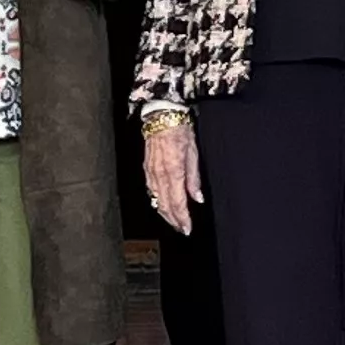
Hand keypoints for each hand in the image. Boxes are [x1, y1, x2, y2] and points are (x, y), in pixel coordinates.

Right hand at [144, 115, 202, 234]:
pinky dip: (157, 201)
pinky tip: (162, 204)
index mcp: (173, 171)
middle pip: (165, 205)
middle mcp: (159, 174)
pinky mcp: (147, 168)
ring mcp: (151, 172)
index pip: (178, 202)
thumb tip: (197, 198)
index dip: (182, 218)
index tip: (187, 228)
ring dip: (165, 213)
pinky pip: (151, 190)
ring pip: (156, 200)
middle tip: (182, 229)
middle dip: (174, 220)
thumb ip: (194, 178)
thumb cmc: (180, 130)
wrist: (162, 115)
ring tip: (174, 221)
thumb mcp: (194, 152)